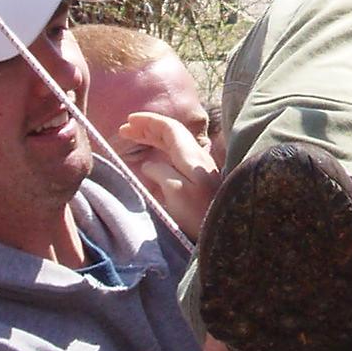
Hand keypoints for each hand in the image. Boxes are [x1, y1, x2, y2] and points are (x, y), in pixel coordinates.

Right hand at [116, 111, 219, 240]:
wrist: (225, 229)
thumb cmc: (199, 212)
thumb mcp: (175, 190)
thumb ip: (159, 172)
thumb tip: (148, 165)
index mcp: (190, 155)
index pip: (169, 128)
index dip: (149, 122)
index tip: (129, 121)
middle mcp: (196, 156)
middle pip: (171, 134)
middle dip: (148, 129)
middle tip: (126, 130)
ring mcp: (199, 168)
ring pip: (173, 145)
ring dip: (152, 139)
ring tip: (134, 139)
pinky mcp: (199, 181)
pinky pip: (175, 157)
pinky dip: (159, 153)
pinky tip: (151, 161)